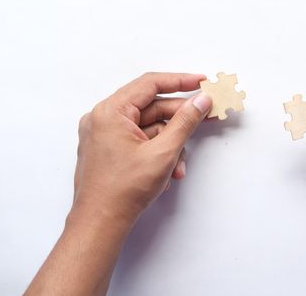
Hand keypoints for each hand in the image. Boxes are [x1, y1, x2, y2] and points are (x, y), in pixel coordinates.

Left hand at [26, 72, 211, 295]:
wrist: (100, 223)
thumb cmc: (123, 190)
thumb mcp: (163, 152)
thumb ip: (185, 122)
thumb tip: (201, 101)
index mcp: (110, 112)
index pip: (150, 84)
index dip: (180, 81)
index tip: (201, 82)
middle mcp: (103, 118)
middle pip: (150, 107)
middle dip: (179, 119)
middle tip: (205, 116)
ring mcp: (104, 135)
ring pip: (148, 127)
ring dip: (169, 144)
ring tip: (180, 165)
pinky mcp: (109, 149)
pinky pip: (139, 140)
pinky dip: (157, 151)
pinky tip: (169, 171)